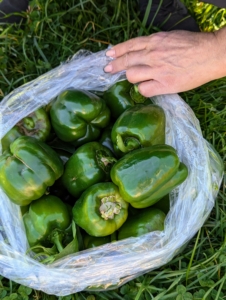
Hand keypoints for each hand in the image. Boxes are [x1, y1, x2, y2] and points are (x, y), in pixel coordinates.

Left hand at [104, 29, 225, 96]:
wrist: (210, 54)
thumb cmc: (194, 45)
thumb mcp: (171, 38)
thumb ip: (155, 44)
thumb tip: (144, 52)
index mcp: (154, 41)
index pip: (129, 45)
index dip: (117, 51)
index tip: (108, 55)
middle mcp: (152, 54)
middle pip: (126, 61)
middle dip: (114, 66)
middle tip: (107, 70)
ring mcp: (157, 70)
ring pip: (131, 76)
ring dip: (130, 78)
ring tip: (133, 79)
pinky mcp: (164, 84)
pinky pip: (144, 90)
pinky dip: (142, 90)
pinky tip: (145, 88)